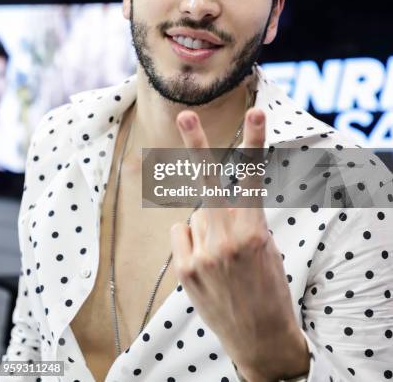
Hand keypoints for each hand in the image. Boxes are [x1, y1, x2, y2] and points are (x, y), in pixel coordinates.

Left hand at [170, 107, 309, 381]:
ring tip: (223, 257)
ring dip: (207, 225)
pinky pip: (183, 235)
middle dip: (197, 144)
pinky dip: (192, 242)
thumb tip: (211, 203)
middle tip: (185, 115)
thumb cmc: (269, 288)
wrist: (261, 340)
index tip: (255, 112)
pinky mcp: (185, 270)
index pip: (253, 177)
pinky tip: (207, 266)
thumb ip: (240, 220)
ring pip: (195, 215)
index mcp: (253, 230)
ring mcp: (202, 255)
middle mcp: (225, 239)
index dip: (254, 141)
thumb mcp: (267, 249)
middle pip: (208, 183)